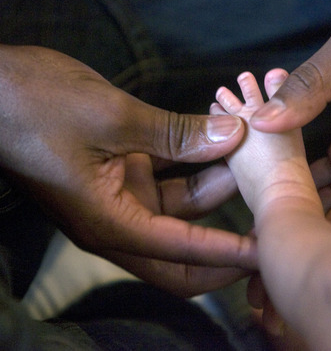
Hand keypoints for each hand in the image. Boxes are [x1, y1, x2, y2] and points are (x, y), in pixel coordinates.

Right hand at [0, 45, 255, 295]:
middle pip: (184, 252)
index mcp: (109, 224)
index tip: (269, 251)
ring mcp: (120, 198)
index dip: (229, 254)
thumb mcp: (114, 117)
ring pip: (183, 210)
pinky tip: (223, 145)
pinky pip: (170, 182)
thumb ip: (177, 132)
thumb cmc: (34, 105)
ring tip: (253, 163)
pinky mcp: (123, 175)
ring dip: (219, 189)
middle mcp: (117, 221)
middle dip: (226, 243)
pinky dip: (197, 167)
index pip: (183, 253)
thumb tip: (232, 134)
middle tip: (268, 226)